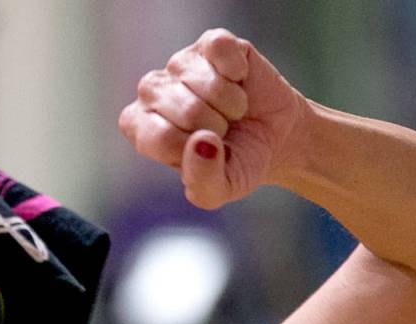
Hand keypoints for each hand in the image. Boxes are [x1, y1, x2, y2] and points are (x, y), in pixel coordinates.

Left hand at [119, 28, 311, 208]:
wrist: (274, 137)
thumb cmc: (236, 163)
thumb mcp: (220, 189)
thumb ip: (204, 180)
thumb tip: (203, 143)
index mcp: (142, 129)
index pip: (160, 138)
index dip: (193, 150)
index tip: (206, 153)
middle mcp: (151, 93)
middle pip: (186, 111)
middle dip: (217, 127)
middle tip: (223, 130)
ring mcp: (178, 64)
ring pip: (207, 83)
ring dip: (231, 104)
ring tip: (232, 111)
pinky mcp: (209, 43)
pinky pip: (220, 49)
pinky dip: (238, 71)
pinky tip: (239, 80)